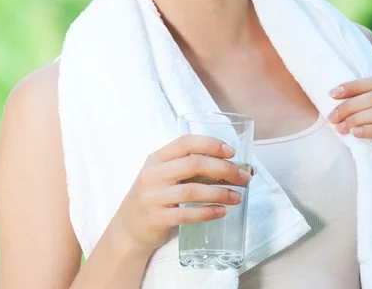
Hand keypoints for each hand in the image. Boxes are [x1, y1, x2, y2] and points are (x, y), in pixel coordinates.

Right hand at [112, 135, 254, 253]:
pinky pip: (186, 215)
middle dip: (223, 168)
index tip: (231, 151)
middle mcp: (153, 174)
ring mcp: (153, 197)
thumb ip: (190, 168)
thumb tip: (235, 167)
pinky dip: (207, 212)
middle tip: (243, 177)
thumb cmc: (155, 195)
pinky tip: (222, 211)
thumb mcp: (164, 174)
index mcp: (157, 157)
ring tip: (237, 196)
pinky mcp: (156, 219)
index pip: (185, 142)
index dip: (210, 143)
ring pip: (192, 191)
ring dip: (219, 192)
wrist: (128, 228)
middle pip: (193, 164)